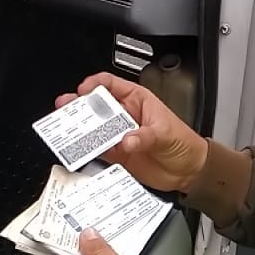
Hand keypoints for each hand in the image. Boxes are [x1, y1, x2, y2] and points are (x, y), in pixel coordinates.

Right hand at [56, 73, 207, 192]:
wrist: (189, 170)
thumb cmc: (184, 143)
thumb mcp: (166, 134)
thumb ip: (145, 136)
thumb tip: (126, 141)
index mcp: (137, 100)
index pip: (111, 84)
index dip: (95, 84)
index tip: (83, 89)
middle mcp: (125, 115)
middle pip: (96, 105)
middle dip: (79, 105)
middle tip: (65, 108)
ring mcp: (119, 134)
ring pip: (93, 127)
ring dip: (79, 128)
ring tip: (66, 128)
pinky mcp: (117, 154)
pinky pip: (98, 149)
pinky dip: (87, 149)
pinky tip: (80, 148)